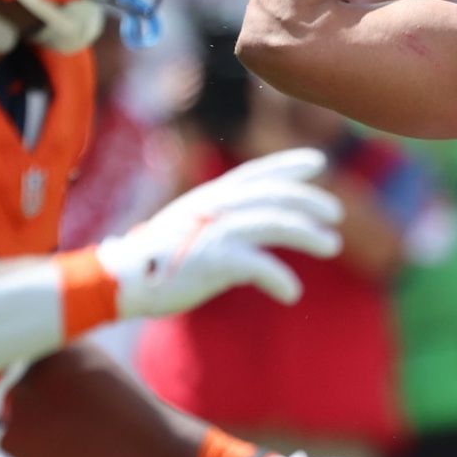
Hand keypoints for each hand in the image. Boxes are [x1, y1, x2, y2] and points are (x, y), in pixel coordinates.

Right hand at [94, 148, 343, 317]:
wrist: (119, 280)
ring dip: (307, 233)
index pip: (257, 173)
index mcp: (212, 196)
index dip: (288, 165)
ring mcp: (214, 231)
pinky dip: (280, 278)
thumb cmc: (159, 258)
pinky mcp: (211, 260)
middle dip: (309, 200)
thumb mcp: (195, 226)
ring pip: (273, 223)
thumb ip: (227, 221)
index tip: (319, 162)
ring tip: (332, 245)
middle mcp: (216, 207)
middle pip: (274, 195)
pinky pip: (257, 265)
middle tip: (336, 214)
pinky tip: (292, 294)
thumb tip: (262, 229)